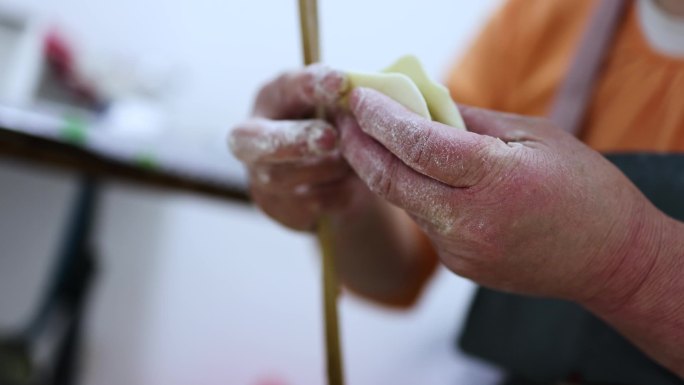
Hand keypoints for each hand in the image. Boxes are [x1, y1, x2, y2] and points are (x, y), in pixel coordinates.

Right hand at [229, 65, 361, 230]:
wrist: (332, 174)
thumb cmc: (334, 126)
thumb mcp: (339, 107)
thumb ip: (345, 103)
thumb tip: (365, 104)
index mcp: (273, 97)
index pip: (286, 87)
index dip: (311, 85)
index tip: (342, 82)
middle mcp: (253, 135)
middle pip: (259, 140)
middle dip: (295, 139)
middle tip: (331, 138)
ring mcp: (258, 175)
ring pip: (283, 177)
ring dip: (324, 169)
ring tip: (351, 162)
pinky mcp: (274, 206)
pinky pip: (304, 205)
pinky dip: (333, 195)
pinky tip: (350, 186)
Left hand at [338, 87, 667, 305]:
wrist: (610, 258)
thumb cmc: (583, 188)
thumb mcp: (535, 135)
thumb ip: (472, 121)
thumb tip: (423, 105)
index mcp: (495, 179)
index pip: (418, 144)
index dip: (381, 119)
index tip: (359, 98)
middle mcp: (470, 221)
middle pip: (393, 180)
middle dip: (359, 147)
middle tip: (343, 120)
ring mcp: (461, 250)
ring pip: (404, 202)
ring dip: (381, 170)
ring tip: (371, 140)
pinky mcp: (459, 267)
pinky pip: (425, 223)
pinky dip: (413, 195)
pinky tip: (415, 176)